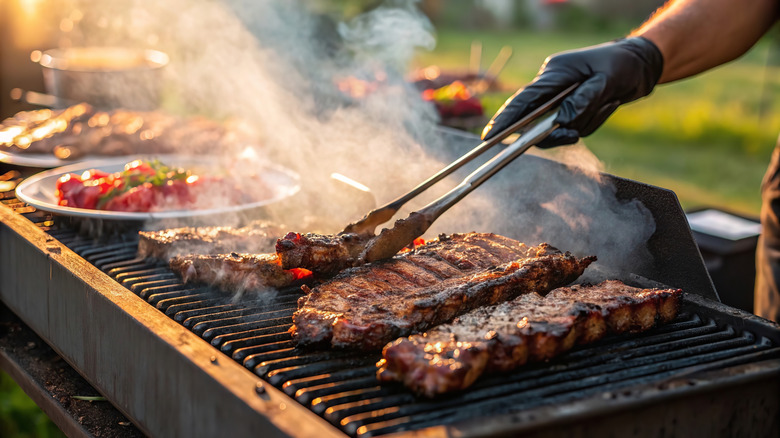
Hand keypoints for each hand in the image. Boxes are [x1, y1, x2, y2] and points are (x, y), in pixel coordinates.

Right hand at [481, 37, 663, 147]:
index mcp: (554, 73)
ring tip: (608, 102)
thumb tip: (562, 122)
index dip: (505, 119)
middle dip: (551, 130)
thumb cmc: (622, 66)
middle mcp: (552, 86)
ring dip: (584, 123)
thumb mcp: (607, 81)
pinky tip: (608, 104)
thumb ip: (583, 100)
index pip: (524, 100)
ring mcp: (560, 98)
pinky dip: (591, 122)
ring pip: (559, 127)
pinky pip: (574, 128)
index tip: (490, 136)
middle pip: (537, 118)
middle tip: (568, 136)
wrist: (641, 65)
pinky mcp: (570, 108)